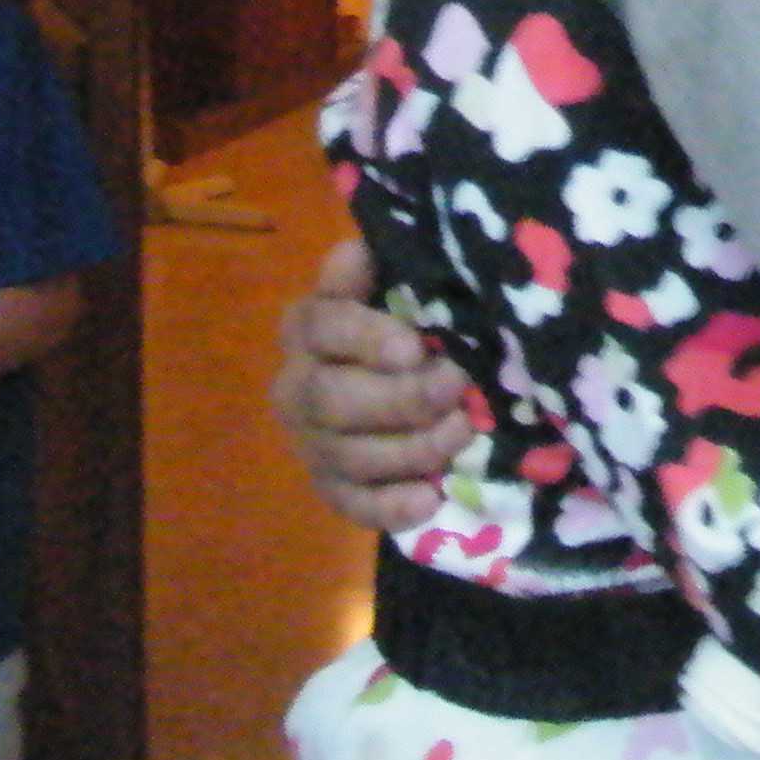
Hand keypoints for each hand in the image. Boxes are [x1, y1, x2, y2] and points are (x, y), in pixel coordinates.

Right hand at [273, 238, 469, 531]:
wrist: (395, 373)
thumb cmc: (403, 318)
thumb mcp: (395, 283)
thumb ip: (379, 268)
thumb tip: (359, 253)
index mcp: (308, 326)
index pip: (321, 326)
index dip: (364, 338)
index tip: (413, 347)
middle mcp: (296, 386)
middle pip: (332, 400)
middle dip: (401, 398)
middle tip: (456, 386)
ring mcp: (310, 442)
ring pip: (347, 456)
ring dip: (411, 448)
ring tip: (463, 431)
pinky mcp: (331, 487)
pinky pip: (352, 506)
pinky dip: (391, 507)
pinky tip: (430, 497)